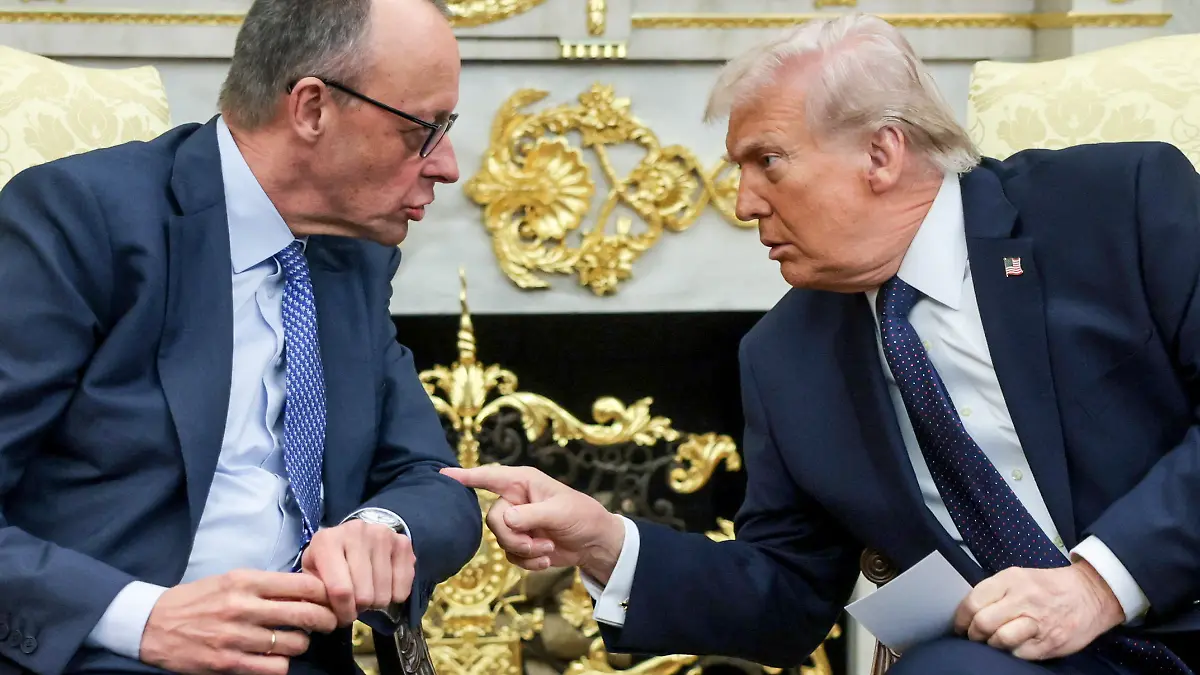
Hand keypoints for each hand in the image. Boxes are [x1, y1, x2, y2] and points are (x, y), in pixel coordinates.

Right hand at [140, 569, 337, 674]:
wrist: (153, 625)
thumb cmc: (198, 599)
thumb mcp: (231, 580)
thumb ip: (267, 585)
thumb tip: (308, 589)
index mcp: (245, 580)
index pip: (302, 584)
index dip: (325, 592)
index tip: (331, 598)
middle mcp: (243, 607)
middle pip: (304, 614)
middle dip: (325, 619)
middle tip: (329, 622)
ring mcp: (235, 637)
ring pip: (293, 643)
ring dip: (301, 644)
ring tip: (295, 640)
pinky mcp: (228, 663)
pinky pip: (274, 668)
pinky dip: (281, 664)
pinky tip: (275, 658)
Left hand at [301, 518, 415, 626]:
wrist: (352, 535)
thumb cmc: (329, 559)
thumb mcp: (312, 573)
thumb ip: (315, 593)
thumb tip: (328, 616)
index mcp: (327, 541)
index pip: (340, 591)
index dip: (343, 612)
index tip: (342, 618)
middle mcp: (356, 532)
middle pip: (364, 594)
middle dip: (359, 607)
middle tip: (355, 602)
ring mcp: (382, 535)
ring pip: (384, 593)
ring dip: (376, 602)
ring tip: (368, 592)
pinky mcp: (402, 541)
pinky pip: (404, 584)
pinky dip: (396, 594)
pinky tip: (385, 586)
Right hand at [440, 465, 624, 582]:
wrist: (595, 543)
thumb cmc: (582, 516)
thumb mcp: (560, 512)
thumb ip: (530, 514)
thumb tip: (504, 519)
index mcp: (522, 481)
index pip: (488, 476)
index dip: (465, 476)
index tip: (442, 474)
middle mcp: (515, 499)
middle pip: (493, 519)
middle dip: (514, 537)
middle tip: (537, 543)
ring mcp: (516, 522)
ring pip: (500, 540)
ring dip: (525, 550)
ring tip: (548, 548)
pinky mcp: (520, 542)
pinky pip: (510, 555)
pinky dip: (528, 561)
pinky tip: (546, 558)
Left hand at [953, 561, 1124, 659]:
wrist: (1091, 594)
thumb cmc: (1048, 587)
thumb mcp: (1018, 576)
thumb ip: (994, 591)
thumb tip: (968, 611)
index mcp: (1011, 580)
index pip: (973, 601)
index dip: (961, 618)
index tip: (960, 625)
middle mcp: (1024, 599)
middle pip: (983, 623)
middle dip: (973, 634)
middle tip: (974, 636)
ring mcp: (1039, 622)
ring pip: (1000, 640)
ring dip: (991, 645)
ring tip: (993, 642)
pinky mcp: (1051, 642)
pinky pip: (1020, 654)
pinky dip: (1012, 653)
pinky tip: (1014, 646)